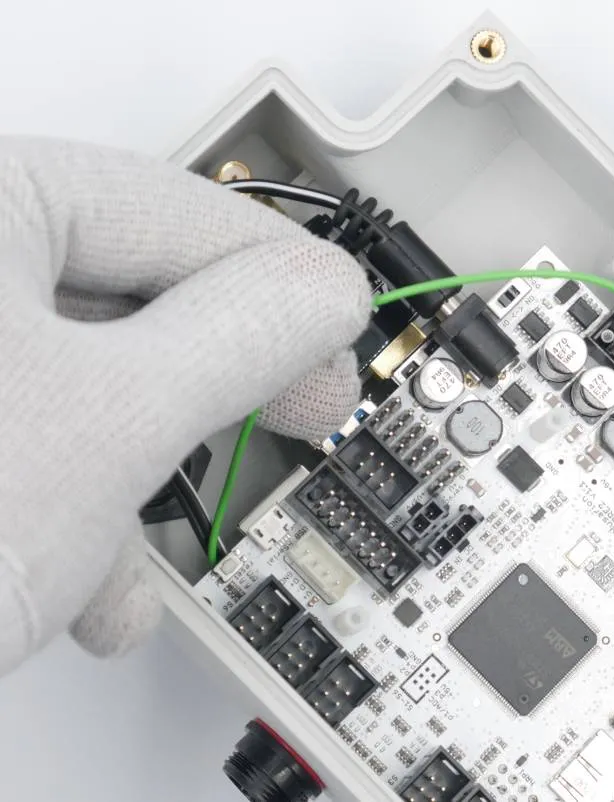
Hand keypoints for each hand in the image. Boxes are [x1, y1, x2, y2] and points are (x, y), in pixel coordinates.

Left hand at [0, 138, 370, 674]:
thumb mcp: (104, 431)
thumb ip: (239, 341)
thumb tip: (316, 297)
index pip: (174, 211)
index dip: (281, 287)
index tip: (334, 342)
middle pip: (120, 297)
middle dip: (199, 394)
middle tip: (283, 414)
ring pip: (64, 379)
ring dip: (129, 472)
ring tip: (137, 556)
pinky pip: (5, 429)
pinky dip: (57, 500)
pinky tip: (72, 580)